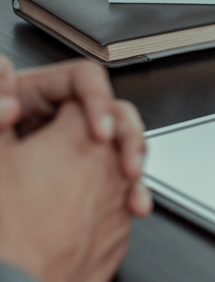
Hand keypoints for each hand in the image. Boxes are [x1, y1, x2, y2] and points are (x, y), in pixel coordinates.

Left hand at [0, 57, 151, 216]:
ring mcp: (79, 141)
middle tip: (126, 162)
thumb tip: (6, 92)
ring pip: (122, 138)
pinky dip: (131, 188)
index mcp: (37, 94)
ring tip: (132, 180)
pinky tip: (133, 203)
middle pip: (112, 107)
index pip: (83, 79)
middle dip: (127, 135)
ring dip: (134, 158)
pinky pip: (119, 171)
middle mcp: (63, 115)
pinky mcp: (89, 169)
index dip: (98, 100)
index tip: (101, 132)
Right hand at [0, 99, 131, 281]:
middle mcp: (112, 169)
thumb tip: (4, 78)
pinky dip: (100, 202)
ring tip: (61, 178)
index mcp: (81, 140)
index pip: (87, 93)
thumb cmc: (4, 232)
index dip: (66, 96)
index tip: (49, 108)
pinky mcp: (120, 238)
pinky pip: (118, 207)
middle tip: (62, 136)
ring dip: (99, 166)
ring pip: (119, 168)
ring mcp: (120, 205)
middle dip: (93, 126)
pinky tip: (69, 212)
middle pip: (114, 128)